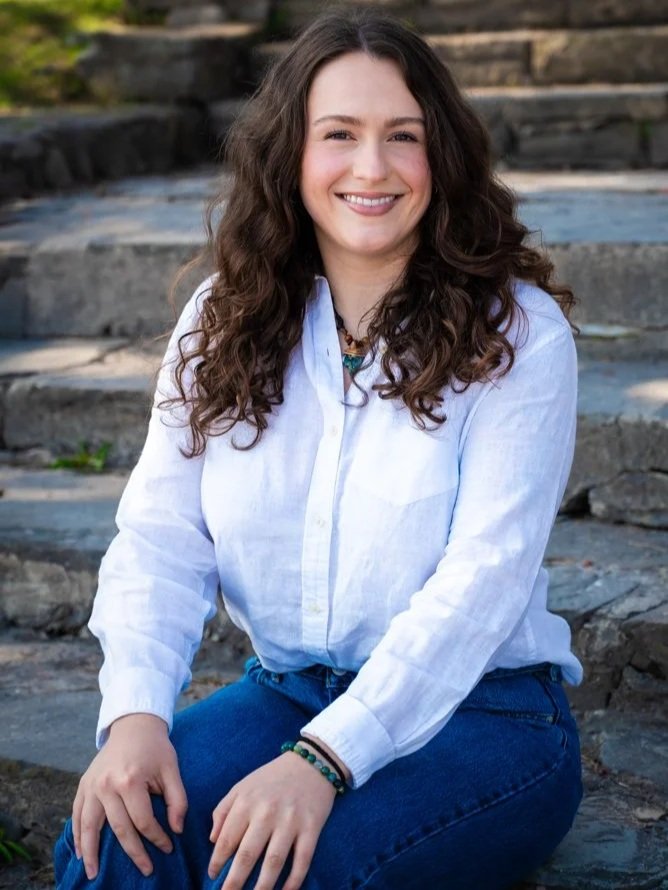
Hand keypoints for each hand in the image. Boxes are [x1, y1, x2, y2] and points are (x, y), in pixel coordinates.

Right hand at [72, 713, 187, 879]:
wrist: (134, 725)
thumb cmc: (156, 748)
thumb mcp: (172, 769)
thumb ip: (178, 800)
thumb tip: (177, 830)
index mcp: (130, 780)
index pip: (144, 821)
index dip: (157, 838)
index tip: (168, 848)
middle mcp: (107, 785)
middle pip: (120, 829)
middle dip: (134, 853)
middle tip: (146, 870)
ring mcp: (92, 785)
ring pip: (89, 827)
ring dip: (91, 853)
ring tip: (93, 874)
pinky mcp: (84, 784)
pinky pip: (77, 814)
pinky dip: (77, 835)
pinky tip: (81, 852)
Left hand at [208, 751, 337, 888]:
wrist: (312, 762)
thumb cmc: (272, 777)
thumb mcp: (243, 785)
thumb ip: (224, 810)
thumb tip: (213, 840)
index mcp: (247, 801)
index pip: (226, 839)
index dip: (217, 862)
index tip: (212, 876)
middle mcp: (267, 812)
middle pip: (247, 856)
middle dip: (234, 883)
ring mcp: (291, 821)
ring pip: (273, 863)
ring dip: (262, 888)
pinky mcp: (312, 827)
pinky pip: (302, 860)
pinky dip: (294, 881)